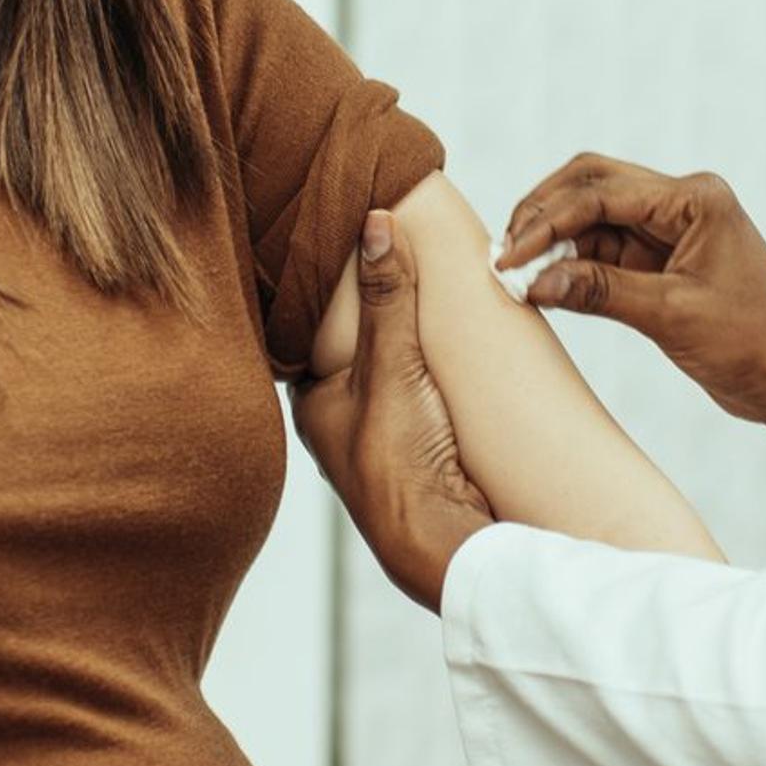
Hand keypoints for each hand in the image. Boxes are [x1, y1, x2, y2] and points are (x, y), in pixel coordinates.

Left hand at [291, 211, 494, 610]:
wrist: (440, 543)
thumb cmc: (398, 463)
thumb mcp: (392, 365)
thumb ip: (388, 297)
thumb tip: (376, 223)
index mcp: (312, 402)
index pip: (311, 331)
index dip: (331, 293)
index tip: (349, 248)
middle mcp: (337, 424)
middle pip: (353, 353)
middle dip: (374, 317)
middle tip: (398, 263)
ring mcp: (377, 442)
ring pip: (387, 379)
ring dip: (408, 349)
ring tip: (432, 297)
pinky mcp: (418, 456)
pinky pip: (420, 401)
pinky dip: (432, 378)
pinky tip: (454, 356)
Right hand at [495, 155, 765, 430]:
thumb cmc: (753, 343)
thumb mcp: (670, 316)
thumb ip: (599, 291)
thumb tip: (533, 281)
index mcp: (695, 198)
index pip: (600, 192)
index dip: (546, 222)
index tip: (508, 257)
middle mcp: (683, 202)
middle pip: (591, 185)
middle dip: (543, 215)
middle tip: (504, 254)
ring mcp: (672, 230)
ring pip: (593, 217)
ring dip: (555, 242)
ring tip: (519, 276)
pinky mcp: (663, 261)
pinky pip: (605, 250)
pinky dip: (573, 265)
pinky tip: (546, 286)